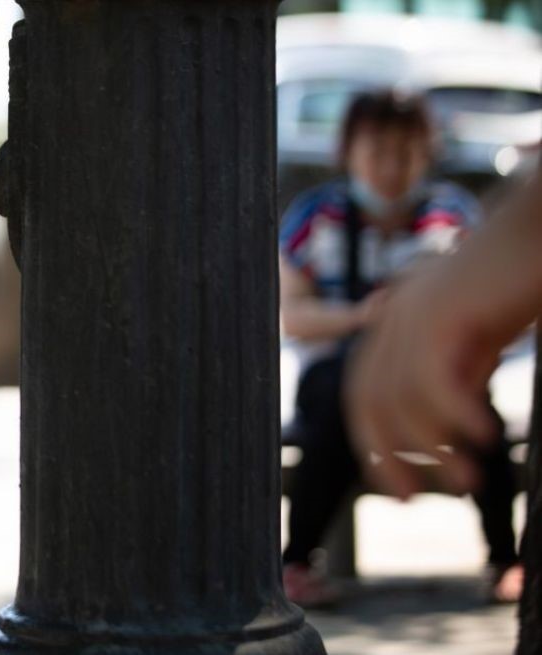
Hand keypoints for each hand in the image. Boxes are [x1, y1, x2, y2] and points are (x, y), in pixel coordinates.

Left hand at [345, 260, 505, 499]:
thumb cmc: (518, 279)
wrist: (541, 228)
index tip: (401, 491)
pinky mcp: (440, 313)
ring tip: (468, 481)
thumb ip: (455, 371)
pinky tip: (485, 438)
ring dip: (434, 448)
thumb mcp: (478, 336)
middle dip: (387, 455)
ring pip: (403, 399)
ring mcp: (411, 314)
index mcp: (394, 324)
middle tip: (418, 499)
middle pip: (369, 402)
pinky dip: (454, 416)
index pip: (365, 397)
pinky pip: (432, 380)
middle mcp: (392, 319)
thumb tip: (446, 427)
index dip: (375, 446)